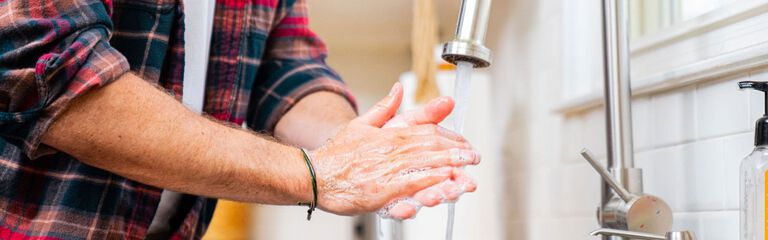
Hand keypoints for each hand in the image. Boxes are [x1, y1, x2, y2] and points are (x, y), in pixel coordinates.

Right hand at [310, 83, 479, 215]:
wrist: (313, 174)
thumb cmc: (337, 154)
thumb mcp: (362, 125)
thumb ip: (385, 108)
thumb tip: (399, 88)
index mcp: (390, 135)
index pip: (427, 132)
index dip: (449, 138)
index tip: (464, 143)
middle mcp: (391, 152)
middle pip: (430, 150)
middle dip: (456, 155)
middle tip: (474, 158)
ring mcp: (387, 172)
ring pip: (424, 169)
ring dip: (448, 172)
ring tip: (465, 175)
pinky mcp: (380, 193)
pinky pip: (408, 188)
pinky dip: (425, 187)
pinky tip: (440, 188)